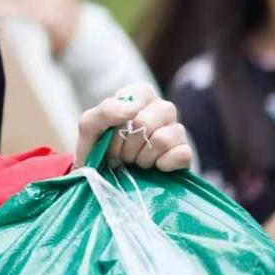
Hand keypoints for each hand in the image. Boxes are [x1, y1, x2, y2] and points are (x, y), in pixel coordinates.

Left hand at [75, 83, 192, 170]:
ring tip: (134, 160)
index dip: (120, 119)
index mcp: (139, 95)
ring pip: (162, 140)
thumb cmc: (98, 147)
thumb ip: (105, 111)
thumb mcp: (90, 128)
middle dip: (125, 144)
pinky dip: (160, 166)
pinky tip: (153, 167)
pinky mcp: (184, 153)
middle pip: (146, 122)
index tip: (111, 132)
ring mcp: (177, 130)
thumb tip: (133, 108)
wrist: (103, 180)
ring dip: (141, 157)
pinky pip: (180, 155)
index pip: (139, 94)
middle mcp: (162, 108)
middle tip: (119, 153)